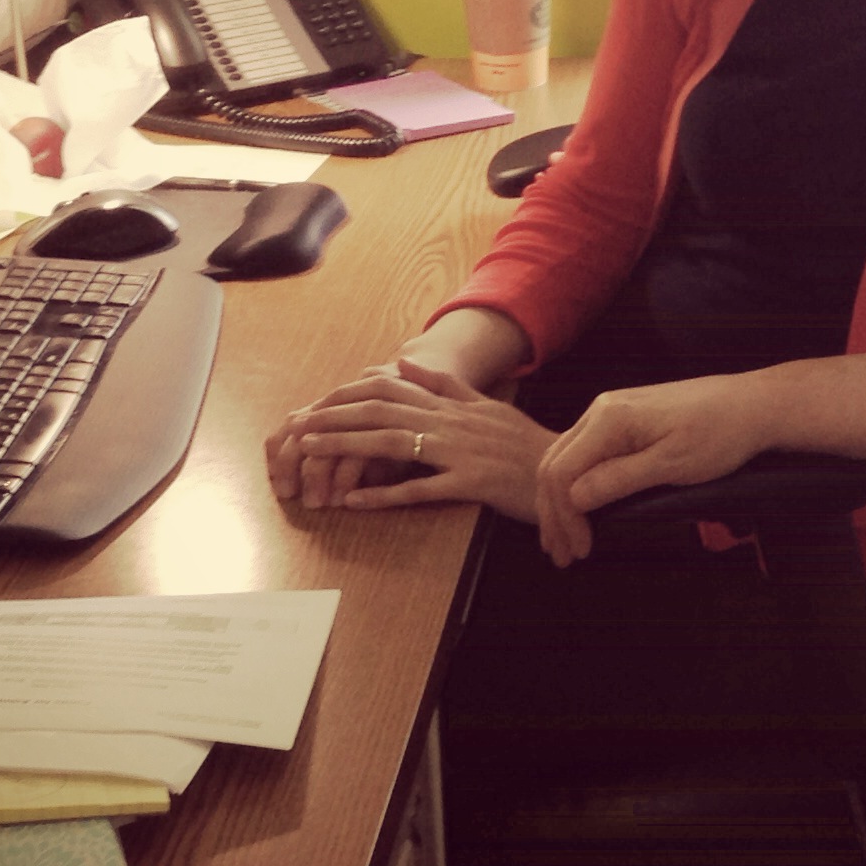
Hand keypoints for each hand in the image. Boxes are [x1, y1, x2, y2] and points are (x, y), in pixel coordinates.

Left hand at [269, 367, 556, 521]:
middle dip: (336, 416)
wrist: (566, 472)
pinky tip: (355, 501)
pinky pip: (421, 488)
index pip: (392, 389)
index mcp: (454, 404)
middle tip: (300, 424)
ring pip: (394, 444)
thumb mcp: (487, 405)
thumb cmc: (525, 443)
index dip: (350, 393)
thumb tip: (410, 364)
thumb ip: (447, 384)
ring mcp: (461, 451)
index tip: (318, 401)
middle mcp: (452, 421)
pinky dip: (385, 494)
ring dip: (349, 446)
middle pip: (383, 412)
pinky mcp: (471, 482)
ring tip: (314, 452)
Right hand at [532, 372, 777, 566]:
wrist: (750, 405)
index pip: (562, 472)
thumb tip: (574, 498)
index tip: (581, 549)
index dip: (565, 517)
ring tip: (565, 542)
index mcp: (610, 418)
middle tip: (563, 557)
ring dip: (560, 503)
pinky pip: (585, 455)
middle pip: (555, 466)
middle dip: (553, 515)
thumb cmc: (720, 432)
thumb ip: (620, 479)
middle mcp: (602, 410)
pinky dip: (576, 486)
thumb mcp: (673, 464)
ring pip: (565, 460)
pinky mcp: (623, 421)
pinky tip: (581, 511)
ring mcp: (610, 413)